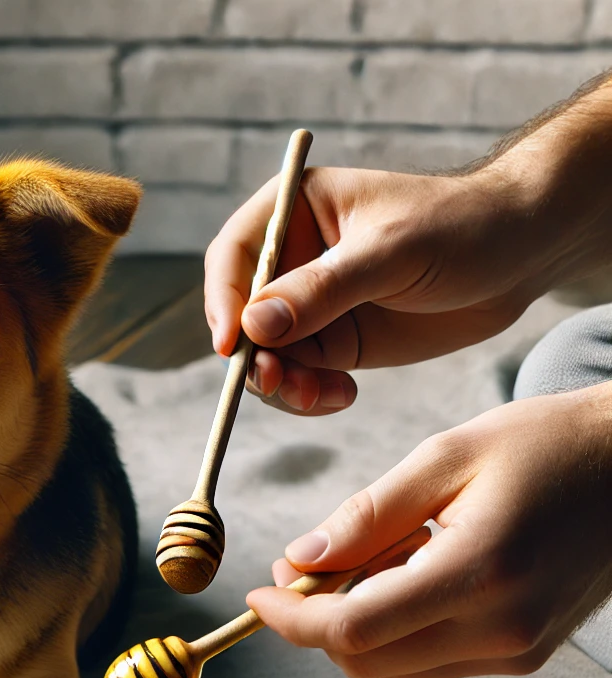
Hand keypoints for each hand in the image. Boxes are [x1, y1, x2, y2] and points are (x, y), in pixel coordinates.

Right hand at [204, 166, 546, 414]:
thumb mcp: (391, 252)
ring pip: (267, 356)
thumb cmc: (461, 227)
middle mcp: (294, 261)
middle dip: (254, 355)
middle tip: (277, 382)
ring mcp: (312, 306)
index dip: (223, 300)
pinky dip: (309, 396)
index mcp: (295, 213)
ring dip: (282, 384)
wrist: (521, 256)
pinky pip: (300, 377)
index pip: (235, 256)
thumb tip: (253, 326)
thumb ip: (322, 290)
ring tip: (319, 396)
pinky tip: (343, 396)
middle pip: (241, 316)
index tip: (231, 344)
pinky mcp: (335, 342)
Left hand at [247, 384, 611, 677]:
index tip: (260, 593)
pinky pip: (429, 659)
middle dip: (316, 619)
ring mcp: (516, 651)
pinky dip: (396, 626)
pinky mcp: (522, 655)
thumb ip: (367, 516)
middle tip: (305, 563)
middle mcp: (500, 629)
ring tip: (369, 553)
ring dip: (355, 622)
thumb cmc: (546, 446)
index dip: (292, 618)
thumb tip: (300, 560)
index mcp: (480, 571)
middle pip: (365, 659)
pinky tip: (407, 572)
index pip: (353, 629)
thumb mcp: (445, 457)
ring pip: (393, 665)